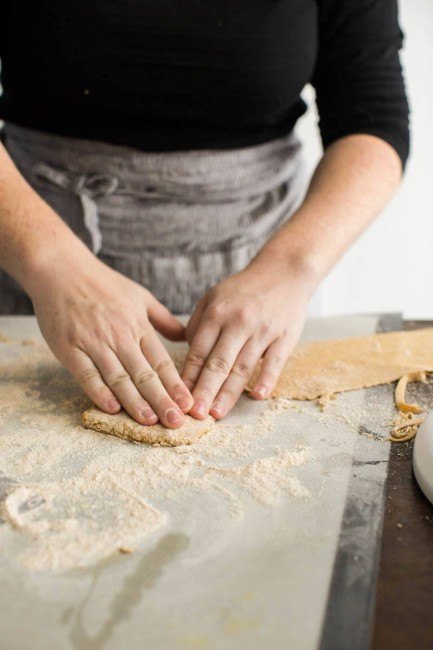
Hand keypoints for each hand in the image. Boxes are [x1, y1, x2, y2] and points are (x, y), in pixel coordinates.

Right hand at [30, 250, 192, 427]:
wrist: (60, 269)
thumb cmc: (102, 283)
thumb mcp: (140, 296)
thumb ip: (163, 319)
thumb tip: (186, 336)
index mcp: (138, 325)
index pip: (161, 361)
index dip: (175, 384)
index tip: (188, 404)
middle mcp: (119, 336)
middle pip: (144, 374)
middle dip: (162, 400)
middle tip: (176, 422)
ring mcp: (94, 343)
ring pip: (119, 378)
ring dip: (135, 402)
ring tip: (150, 422)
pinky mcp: (69, 348)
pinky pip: (87, 374)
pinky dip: (99, 392)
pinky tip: (112, 408)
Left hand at [181, 260, 313, 419]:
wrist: (284, 272)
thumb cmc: (244, 289)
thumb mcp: (214, 296)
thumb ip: (198, 324)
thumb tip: (188, 355)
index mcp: (217, 313)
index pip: (198, 351)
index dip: (188, 377)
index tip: (178, 398)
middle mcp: (238, 322)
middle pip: (218, 363)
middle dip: (204, 391)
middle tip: (194, 414)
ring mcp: (263, 330)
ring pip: (243, 367)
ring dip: (229, 393)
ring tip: (217, 413)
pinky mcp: (284, 337)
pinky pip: (274, 362)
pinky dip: (266, 379)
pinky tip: (257, 396)